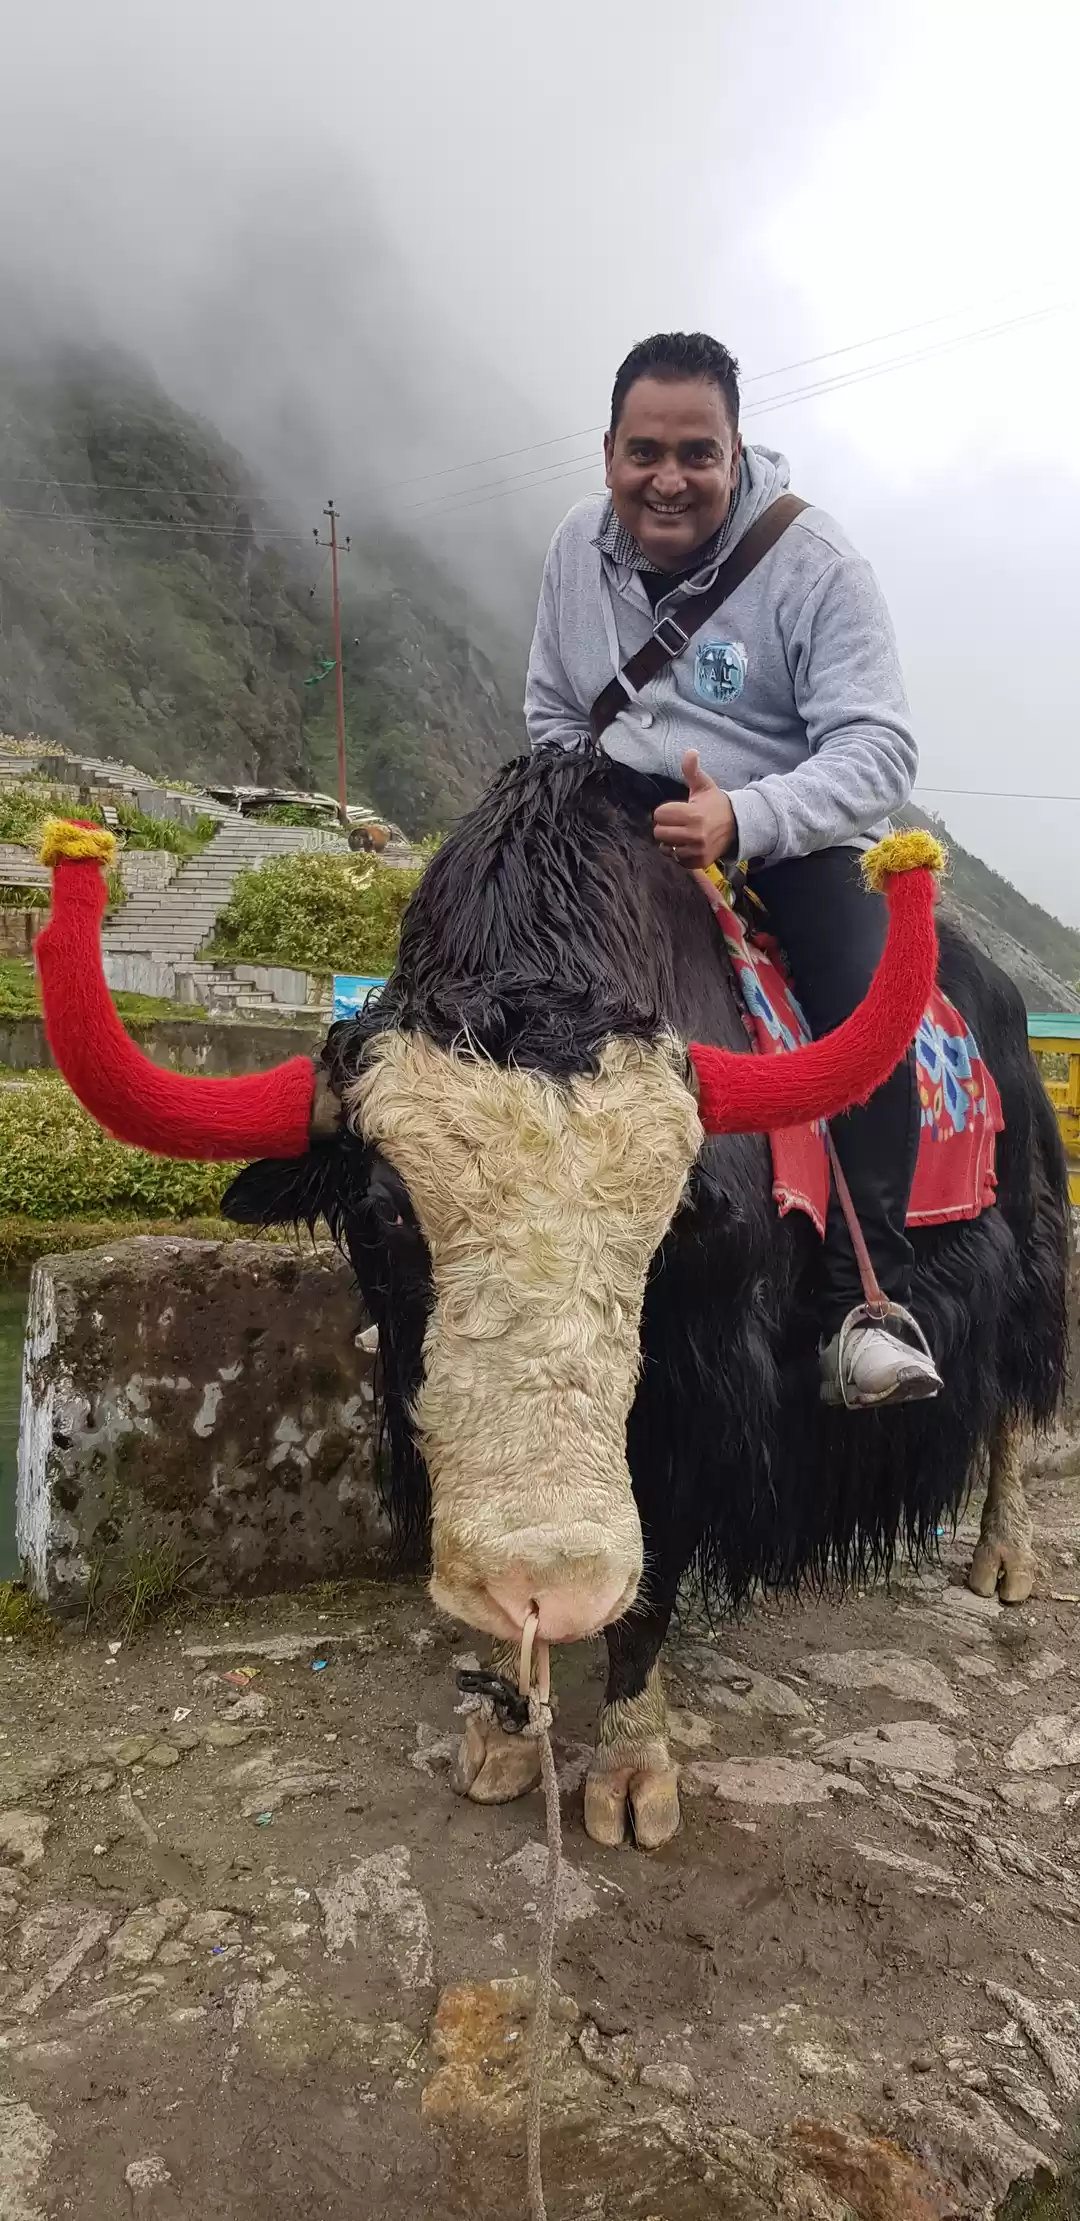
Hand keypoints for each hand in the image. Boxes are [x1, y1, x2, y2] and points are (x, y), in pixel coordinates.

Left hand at [653, 752, 736, 868]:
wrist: (738, 825)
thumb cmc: (716, 804)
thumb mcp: (704, 785)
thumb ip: (692, 770)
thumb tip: (690, 752)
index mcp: (693, 814)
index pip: (660, 814)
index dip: (665, 811)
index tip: (675, 810)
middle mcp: (695, 834)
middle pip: (659, 832)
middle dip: (665, 826)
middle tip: (677, 823)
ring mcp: (697, 850)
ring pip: (667, 848)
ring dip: (672, 842)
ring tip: (683, 834)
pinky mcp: (700, 862)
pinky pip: (677, 860)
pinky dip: (680, 854)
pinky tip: (688, 845)